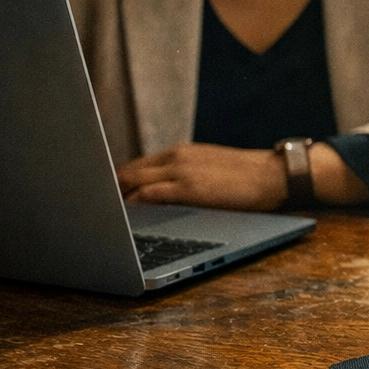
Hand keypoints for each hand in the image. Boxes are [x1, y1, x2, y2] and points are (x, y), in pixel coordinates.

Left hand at [117, 143, 286, 210]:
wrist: (273, 176)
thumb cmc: (247, 178)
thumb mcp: (210, 169)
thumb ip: (186, 176)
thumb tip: (164, 196)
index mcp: (181, 152)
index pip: (138, 165)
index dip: (119, 181)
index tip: (106, 194)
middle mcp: (176, 157)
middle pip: (128, 171)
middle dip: (109, 189)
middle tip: (95, 206)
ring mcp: (180, 171)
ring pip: (132, 180)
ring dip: (116, 197)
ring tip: (102, 213)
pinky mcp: (188, 188)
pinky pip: (148, 195)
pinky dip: (132, 204)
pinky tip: (124, 216)